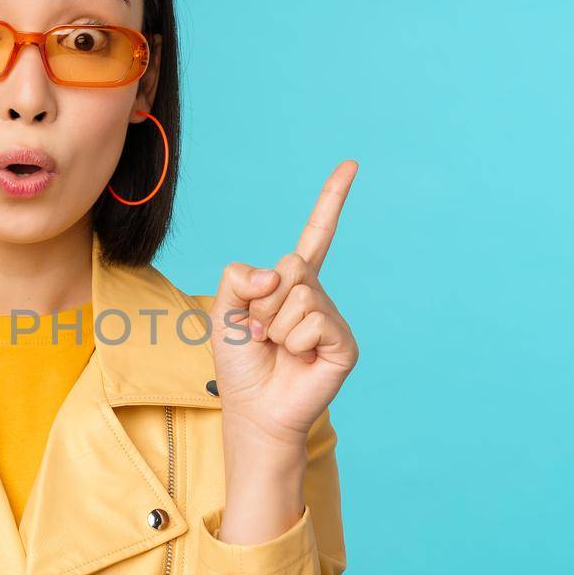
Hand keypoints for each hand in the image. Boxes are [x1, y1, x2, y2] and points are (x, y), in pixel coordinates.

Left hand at [209, 160, 359, 454]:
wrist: (253, 410)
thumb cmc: (239, 363)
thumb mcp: (222, 310)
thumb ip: (238, 277)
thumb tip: (279, 274)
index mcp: (291, 284)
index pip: (316, 235)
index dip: (331, 200)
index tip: (351, 165)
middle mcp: (316, 296)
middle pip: (291, 266)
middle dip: (262, 302)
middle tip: (260, 333)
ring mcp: (332, 318)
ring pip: (299, 296)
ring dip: (274, 326)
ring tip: (276, 349)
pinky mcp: (343, 344)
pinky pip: (313, 321)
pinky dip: (293, 341)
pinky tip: (296, 359)